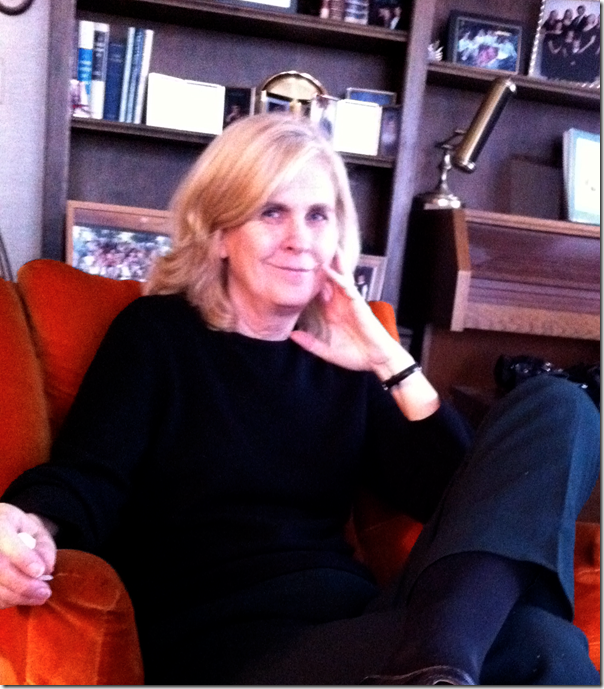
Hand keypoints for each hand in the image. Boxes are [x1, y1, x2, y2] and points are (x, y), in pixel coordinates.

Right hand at [0, 503, 55, 607]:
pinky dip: (7, 601)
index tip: (40, 571)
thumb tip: (47, 569)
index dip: (22, 557)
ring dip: (16, 596)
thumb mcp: (35, 528)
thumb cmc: (17, 530)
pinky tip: (22, 598)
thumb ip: (43, 545)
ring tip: (38, 598)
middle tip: (44, 592)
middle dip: (23, 584)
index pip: (4, 538)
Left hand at [291, 252, 439, 420]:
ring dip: (332, 264)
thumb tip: (291, 335)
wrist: (376, 360)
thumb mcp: (326, 351)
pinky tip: (330, 271)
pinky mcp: (359, 305)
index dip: (307, 282)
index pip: (318, 293)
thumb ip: (310, 343)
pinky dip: (339, 279)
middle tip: (308, 249)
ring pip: (340, 278)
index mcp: (332, 312)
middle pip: (330, 280)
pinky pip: (348, 288)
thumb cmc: (355, 355)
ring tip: (323, 249)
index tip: (292, 269)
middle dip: (322, 265)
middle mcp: (340, 304)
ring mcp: (350, 303)